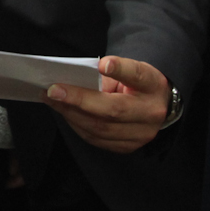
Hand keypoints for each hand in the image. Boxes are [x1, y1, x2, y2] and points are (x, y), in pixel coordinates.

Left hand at [43, 55, 170, 152]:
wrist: (157, 107)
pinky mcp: (128, 147)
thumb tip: (71, 80)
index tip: (103, 64)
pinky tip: (64, 112)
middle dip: (79, 99)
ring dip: (71, 113)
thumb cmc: (137, 84)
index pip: (138, 76)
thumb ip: (106, 74)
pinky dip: (76, 124)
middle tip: (53, 90)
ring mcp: (141, 134)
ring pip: (100, 128)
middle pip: (113, 110)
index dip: (121, 70)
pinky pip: (96, 139)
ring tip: (52, 100)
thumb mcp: (129, 70)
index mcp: (153, 85)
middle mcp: (151, 112)